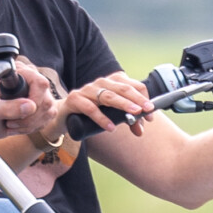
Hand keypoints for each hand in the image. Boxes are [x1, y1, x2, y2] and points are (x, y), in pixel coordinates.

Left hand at [0, 60, 44, 141]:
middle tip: (10, 121)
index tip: (19, 112)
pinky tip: (18, 126)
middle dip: (29, 118)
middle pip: (46, 101)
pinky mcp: (43, 106)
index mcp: (18, 73)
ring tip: (12, 123)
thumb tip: (30, 107)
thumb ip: (8, 108)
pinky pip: (47, 120)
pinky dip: (32, 127)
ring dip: (29, 124)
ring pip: (48, 112)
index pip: (40, 83)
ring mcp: (39, 93)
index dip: (34, 101)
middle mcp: (32, 80)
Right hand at [37, 68, 152, 140]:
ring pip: (108, 96)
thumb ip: (126, 120)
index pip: (132, 84)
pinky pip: (90, 108)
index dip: (143, 97)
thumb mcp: (110, 115)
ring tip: (134, 114)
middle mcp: (100, 83)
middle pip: (122, 88)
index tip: (150, 112)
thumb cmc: (89, 113)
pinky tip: (111, 127)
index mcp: (111, 83)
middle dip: (137, 99)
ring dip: (123, 105)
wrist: (63, 116)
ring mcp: (87, 90)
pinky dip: (102, 118)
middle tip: (147, 110)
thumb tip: (141, 130)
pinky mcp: (75, 100)